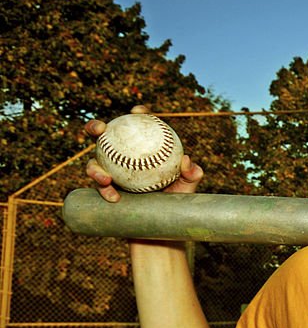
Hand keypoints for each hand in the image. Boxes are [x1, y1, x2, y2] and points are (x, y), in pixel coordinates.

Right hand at [84, 105, 203, 202]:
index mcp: (142, 147)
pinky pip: (101, 188)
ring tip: (105, 178)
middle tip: (100, 129)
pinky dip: (105, 191)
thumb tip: (186, 160)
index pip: (140, 125)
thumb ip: (192, 173)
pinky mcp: (106, 187)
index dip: (138, 114)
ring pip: (94, 164)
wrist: (165, 215)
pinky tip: (114, 197)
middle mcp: (122, 155)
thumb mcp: (188, 185)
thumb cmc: (177, 195)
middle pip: (104, 137)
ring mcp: (111, 170)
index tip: (138, 112)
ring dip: (94, 169)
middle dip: (95, 127)